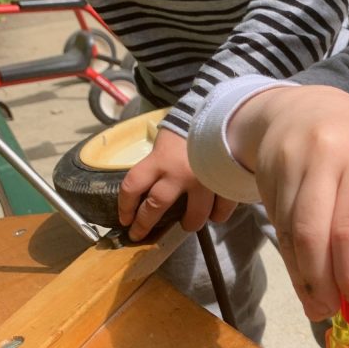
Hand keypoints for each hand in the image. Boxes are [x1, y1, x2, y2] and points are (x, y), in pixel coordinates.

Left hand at [119, 127, 235, 239]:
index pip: (132, 186)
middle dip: (145, 224)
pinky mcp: (224, 184)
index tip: (124, 219)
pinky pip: (221, 208)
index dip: (125, 206)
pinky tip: (215, 215)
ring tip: (187, 224)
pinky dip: (218, 214)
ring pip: (193, 215)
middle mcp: (178, 174)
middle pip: (155, 206)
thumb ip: (159, 163)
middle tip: (140, 234)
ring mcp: (203, 182)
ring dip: (188, 223)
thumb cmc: (190, 126)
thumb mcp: (167, 141)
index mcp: (159, 160)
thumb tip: (151, 186)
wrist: (224, 113)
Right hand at [231, 86, 348, 320]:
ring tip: (319, 304)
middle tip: (333, 310)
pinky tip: (304, 279)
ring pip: (289, 234)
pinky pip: (276, 227)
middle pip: (312, 234)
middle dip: (322, 280)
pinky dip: (291, 260)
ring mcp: (288, 167)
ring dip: (303, 277)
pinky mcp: (265, 176)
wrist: (304, 107)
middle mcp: (322, 160)